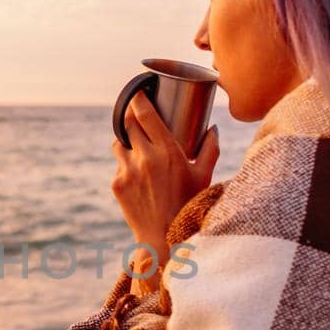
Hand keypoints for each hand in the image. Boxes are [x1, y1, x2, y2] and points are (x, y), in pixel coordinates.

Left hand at [111, 94, 218, 286]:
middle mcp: (145, 159)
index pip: (145, 115)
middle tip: (136, 113)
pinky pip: (118, 165)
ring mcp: (128, 171)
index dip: (138, 99)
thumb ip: (210, 149)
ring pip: (119, 143)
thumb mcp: (204, 176)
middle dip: (130, 116)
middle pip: (128, 124)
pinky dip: (126, 164)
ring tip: (137, 144)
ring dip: (126, 140)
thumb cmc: (189, 204)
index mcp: (168, 152)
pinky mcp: (117, 184)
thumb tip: (212, 128)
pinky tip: (138, 173)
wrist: (164, 238)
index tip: (137, 92)